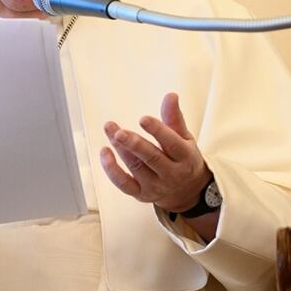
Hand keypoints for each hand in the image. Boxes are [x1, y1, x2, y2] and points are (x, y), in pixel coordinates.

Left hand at [100, 93, 210, 213]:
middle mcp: (171, 174)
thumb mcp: (184, 138)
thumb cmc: (183, 159)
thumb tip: (171, 95)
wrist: (186, 191)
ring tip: (111, 131)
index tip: (143, 119)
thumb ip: (174, 118)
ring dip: (121, 150)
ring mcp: (156, 186)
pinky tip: (105, 153)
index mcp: (185, 157)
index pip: (172, 144)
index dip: (158, 131)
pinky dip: (112, 170)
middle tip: (118, 132)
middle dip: (134, 144)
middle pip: (152, 158)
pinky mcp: (141, 194)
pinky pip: (124, 184)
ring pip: (136, 167)